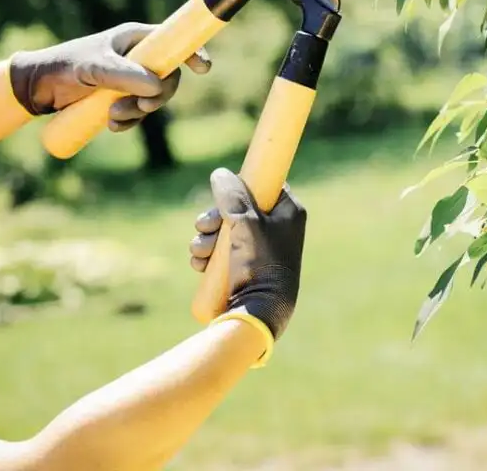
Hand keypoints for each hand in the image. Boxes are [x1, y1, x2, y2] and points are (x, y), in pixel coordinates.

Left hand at [9, 22, 210, 130]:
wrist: (37, 87)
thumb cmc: (65, 67)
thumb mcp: (95, 69)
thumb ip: (126, 75)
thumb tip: (158, 85)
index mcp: (135, 38)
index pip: (174, 41)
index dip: (192, 52)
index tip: (203, 69)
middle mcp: (137, 56)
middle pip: (169, 77)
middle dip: (158, 97)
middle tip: (140, 107)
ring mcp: (130, 77)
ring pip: (153, 98)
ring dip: (139, 113)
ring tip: (113, 118)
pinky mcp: (120, 96)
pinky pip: (139, 111)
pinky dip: (130, 121)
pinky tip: (112, 126)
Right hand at [190, 168, 305, 339]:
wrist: (260, 313)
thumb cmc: (261, 263)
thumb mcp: (246, 222)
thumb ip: (233, 195)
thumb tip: (220, 174)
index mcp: (288, 212)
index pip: (264, 185)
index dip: (242, 185)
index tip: (225, 193)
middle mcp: (276, 228)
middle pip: (238, 207)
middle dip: (214, 218)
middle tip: (204, 226)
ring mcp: (259, 248)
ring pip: (224, 230)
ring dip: (205, 238)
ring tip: (200, 252)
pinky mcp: (244, 267)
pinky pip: (220, 251)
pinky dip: (207, 255)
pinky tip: (199, 263)